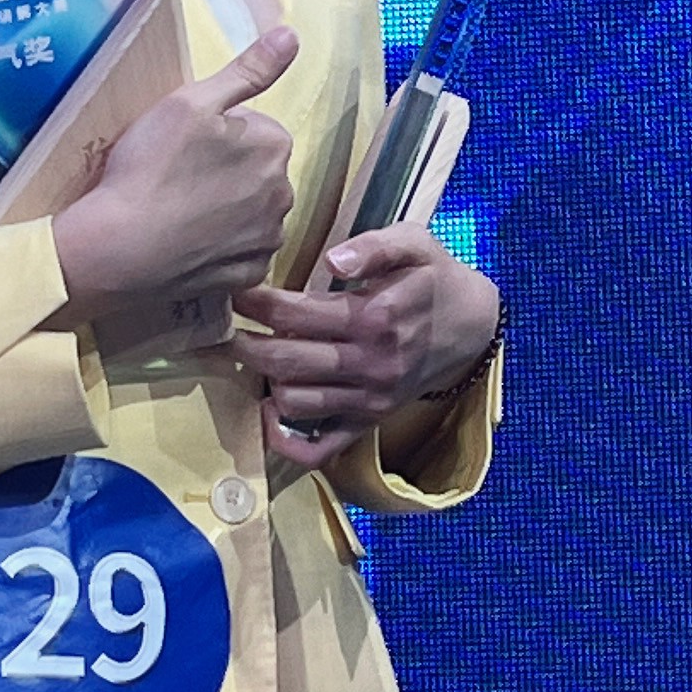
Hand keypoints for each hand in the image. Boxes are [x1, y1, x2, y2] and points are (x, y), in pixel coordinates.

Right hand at [54, 26, 298, 320]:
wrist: (117, 249)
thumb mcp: (191, 102)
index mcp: (274, 146)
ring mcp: (267, 239)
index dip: (217, 131)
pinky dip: (219, 247)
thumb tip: (292, 35)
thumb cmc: (150, 168)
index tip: (184, 144)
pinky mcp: (248, 275)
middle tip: (177, 175)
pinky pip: (240, 252)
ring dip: (225, 208)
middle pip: (257, 170)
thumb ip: (247, 70)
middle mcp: (285, 194)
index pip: (255, 127)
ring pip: (251, 211)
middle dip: (227, 169)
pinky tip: (186, 241)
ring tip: (179, 209)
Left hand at [231, 223, 498, 467]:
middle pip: (285, 362)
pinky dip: (285, 440)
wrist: (472, 326)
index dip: (255, 303)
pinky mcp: (368, 423)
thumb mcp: (415, 243)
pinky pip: (320, 449)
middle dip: (243, 343)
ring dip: (262, 381)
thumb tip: (333, 261)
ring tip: (247, 356)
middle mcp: (370, 364)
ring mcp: (368, 399)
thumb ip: (375, 246)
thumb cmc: (433, 276)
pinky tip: (267, 411)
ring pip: (294, 403)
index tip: (232, 290)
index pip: (296, 314)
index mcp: (376, 317)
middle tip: (219, 327)